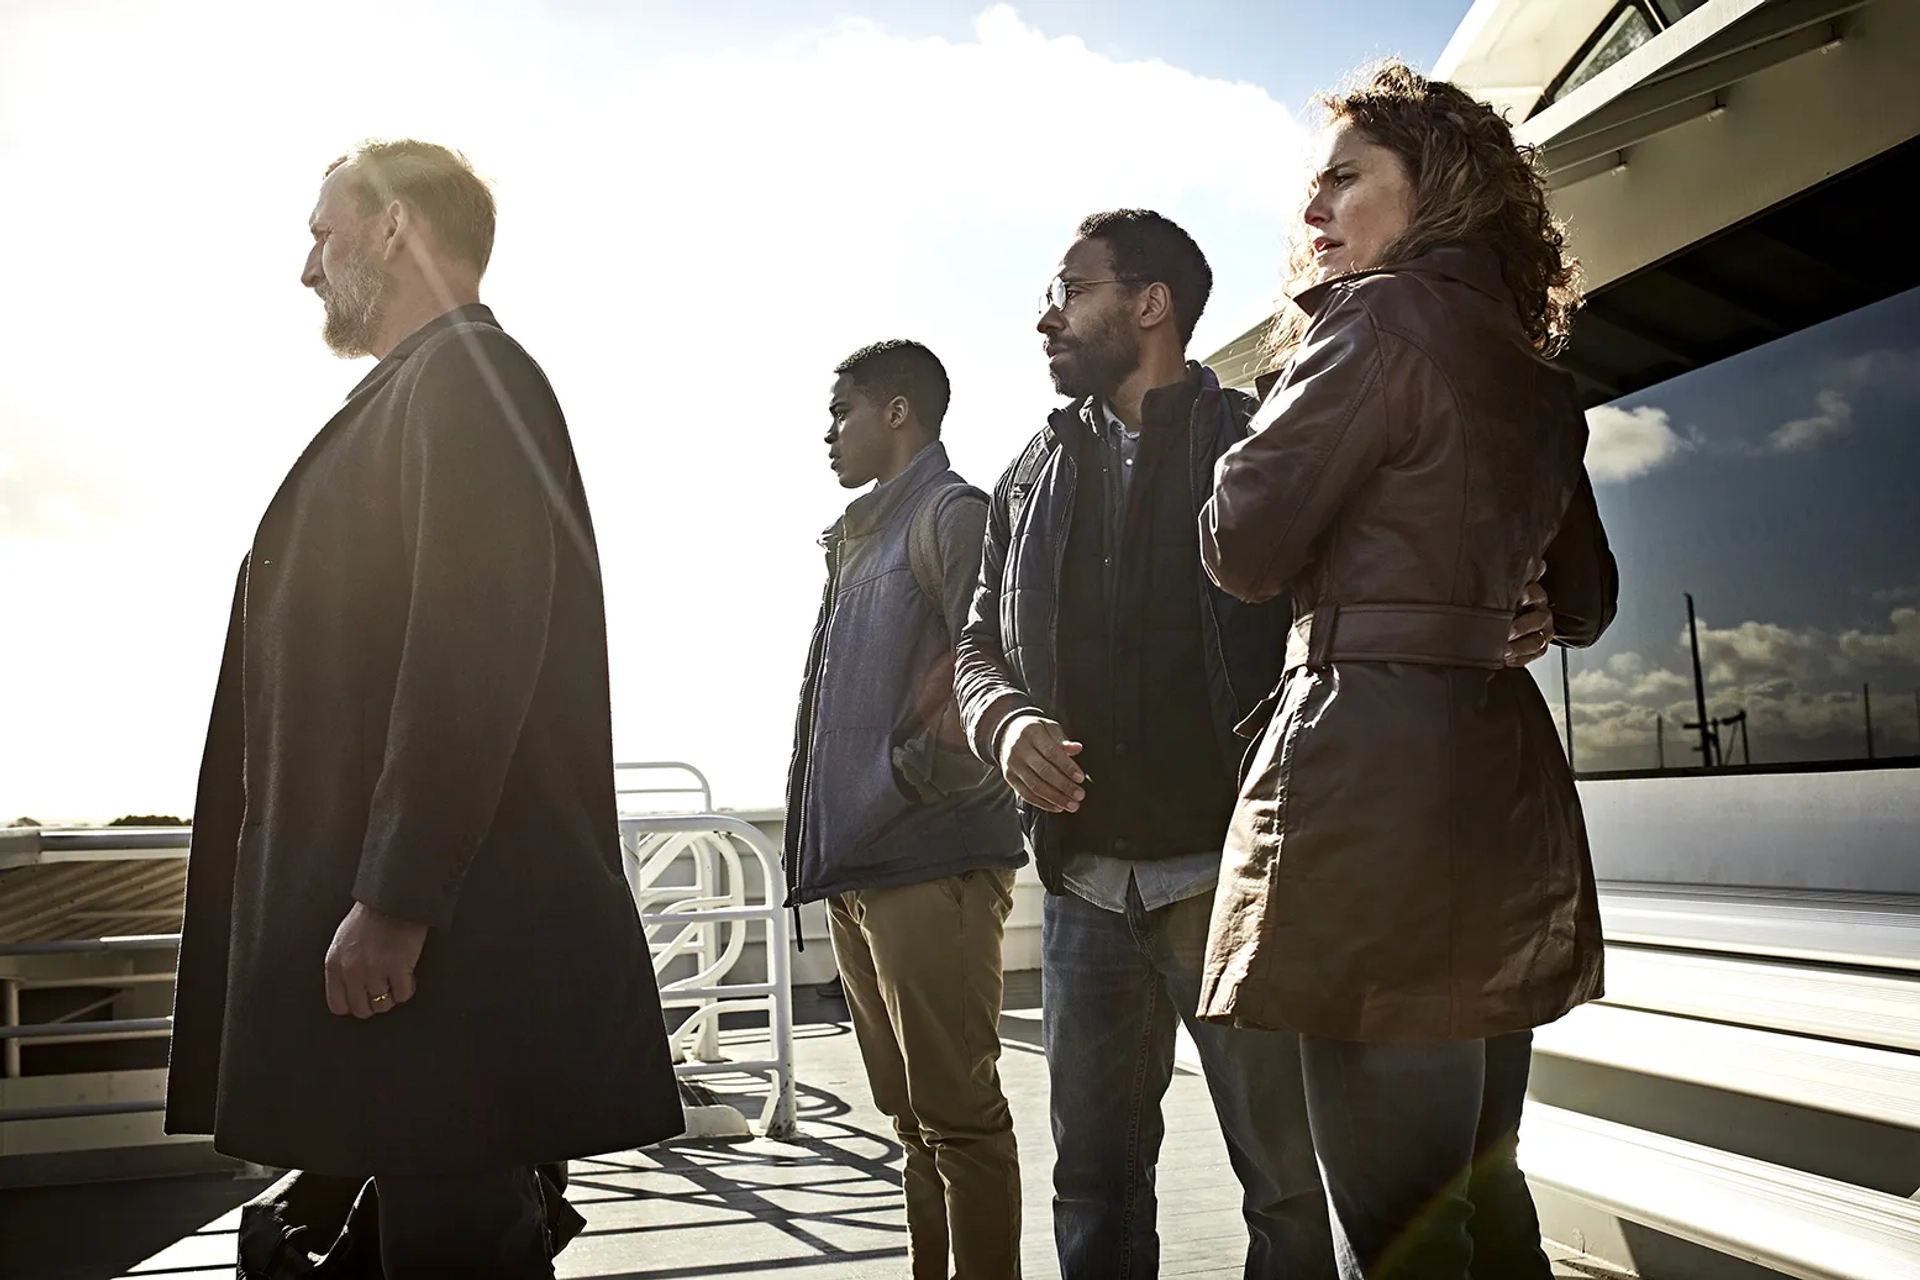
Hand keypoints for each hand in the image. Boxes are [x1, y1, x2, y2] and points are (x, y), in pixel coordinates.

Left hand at [324, 901, 427, 1018]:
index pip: (338, 1005)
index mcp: (334, 964)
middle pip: (361, 1009)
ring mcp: (376, 971)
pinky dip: (406, 989)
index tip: (363, 999)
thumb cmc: (370, 915)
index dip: (353, 1004)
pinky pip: (403, 995)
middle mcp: (352, 971)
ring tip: (395, 981)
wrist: (393, 899)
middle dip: (373, 1003)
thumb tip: (349, 988)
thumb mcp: (343, 942)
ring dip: (391, 995)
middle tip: (382, 991)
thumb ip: (342, 967)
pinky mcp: (399, 968)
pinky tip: (406, 976)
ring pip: (383, 1005)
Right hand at [997, 714, 1085, 812]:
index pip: (1051, 752)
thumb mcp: (1049, 728)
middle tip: (1079, 795)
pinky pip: (1026, 794)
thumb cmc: (1035, 731)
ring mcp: (1012, 764)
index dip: (1067, 767)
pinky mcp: (1009, 777)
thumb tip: (1077, 748)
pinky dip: (1042, 803)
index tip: (1080, 778)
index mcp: (1031, 732)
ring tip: (1071, 805)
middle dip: (1064, 786)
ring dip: (1055, 798)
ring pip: (1035, 785)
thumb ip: (1062, 740)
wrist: (1008, 733)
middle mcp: (1019, 748)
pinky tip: (1057, 807)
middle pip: (1043, 771)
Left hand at [1505, 560, 1553, 666]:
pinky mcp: (1539, 649)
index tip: (1517, 599)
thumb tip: (1540, 564)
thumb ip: (1521, 576)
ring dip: (1519, 647)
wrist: (1499, 622)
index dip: (1527, 595)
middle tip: (1505, 631)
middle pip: (1539, 619)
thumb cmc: (1501, 604)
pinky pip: (1534, 656)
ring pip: (1537, 641)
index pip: (1536, 593)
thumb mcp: (1504, 588)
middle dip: (1521, 626)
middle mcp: (1542, 613)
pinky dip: (1520, 659)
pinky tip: (1506, 659)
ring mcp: (1543, 632)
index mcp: (1535, 595)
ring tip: (1502, 649)